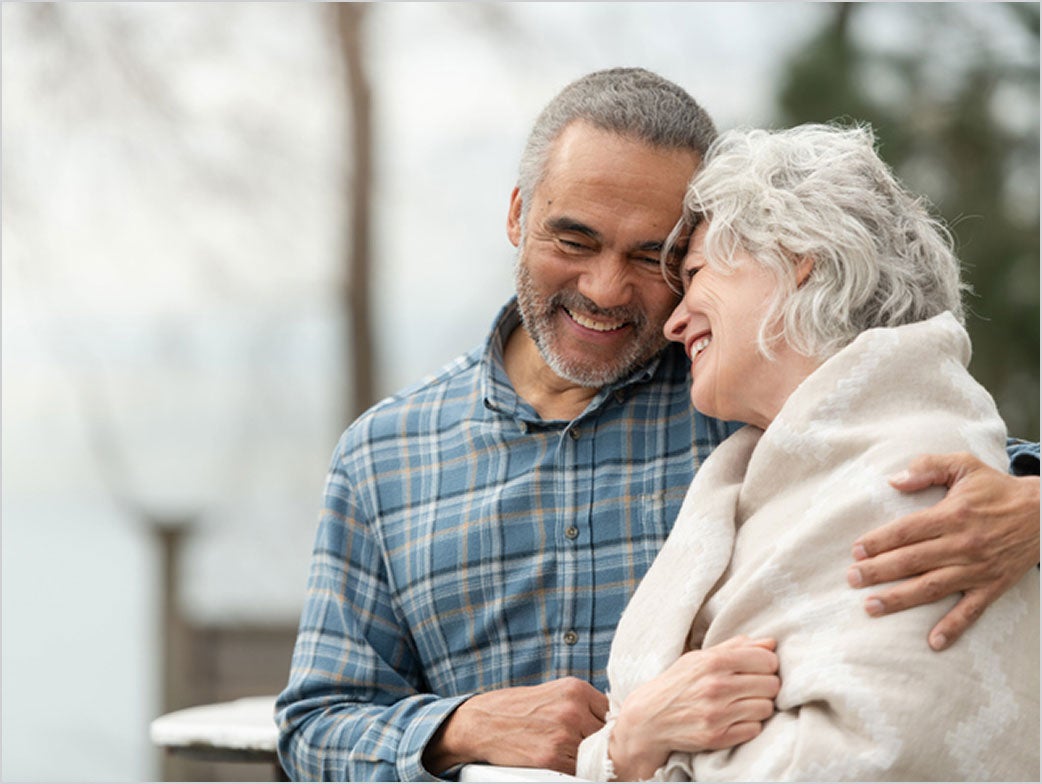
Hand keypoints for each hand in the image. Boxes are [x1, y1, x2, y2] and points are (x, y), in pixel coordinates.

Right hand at [422, 677, 607, 774]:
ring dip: (587, 759)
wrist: (482, 722)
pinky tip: (560, 763)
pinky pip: (578, 771)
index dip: (608, 727)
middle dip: (598, 744)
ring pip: (594, 755)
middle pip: (607, 735)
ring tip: (570, 755)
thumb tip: (610, 721)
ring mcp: (564, 734)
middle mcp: (573, 709)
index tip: (603, 735)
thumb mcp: (553, 692)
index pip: (613, 712)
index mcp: (576, 689)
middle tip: (584, 747)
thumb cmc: (516, 708)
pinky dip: (573, 771)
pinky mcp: (551, 758)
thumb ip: (581, 704)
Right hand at [609, 636, 779, 780]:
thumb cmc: (678, 683)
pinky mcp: (717, 737)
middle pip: (771, 685)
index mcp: (713, 662)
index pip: (766, 660)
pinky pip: (755, 729)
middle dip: (766, 685)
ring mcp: (717, 714)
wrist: (650, 717)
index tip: (761, 668)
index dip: (769, 664)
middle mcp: (716, 687)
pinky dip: (749, 724)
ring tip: (744, 703)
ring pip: (766, 708)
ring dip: (759, 706)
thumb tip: (770, 643)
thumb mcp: (700, 658)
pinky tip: (736, 718)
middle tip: (753, 686)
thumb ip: (735, 648)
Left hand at [848, 452, 1039, 650]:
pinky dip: (953, 627)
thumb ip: (928, 467)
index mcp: (952, 515)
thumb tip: (894, 481)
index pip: (906, 531)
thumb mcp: (964, 466)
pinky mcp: (993, 586)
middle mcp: (962, 544)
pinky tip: (933, 642)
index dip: (879, 542)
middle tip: (852, 579)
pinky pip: (971, 610)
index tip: (856, 551)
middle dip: (878, 571)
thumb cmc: (997, 489)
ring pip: (932, 587)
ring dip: (900, 599)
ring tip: (871, 607)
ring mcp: (977, 568)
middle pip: (912, 560)